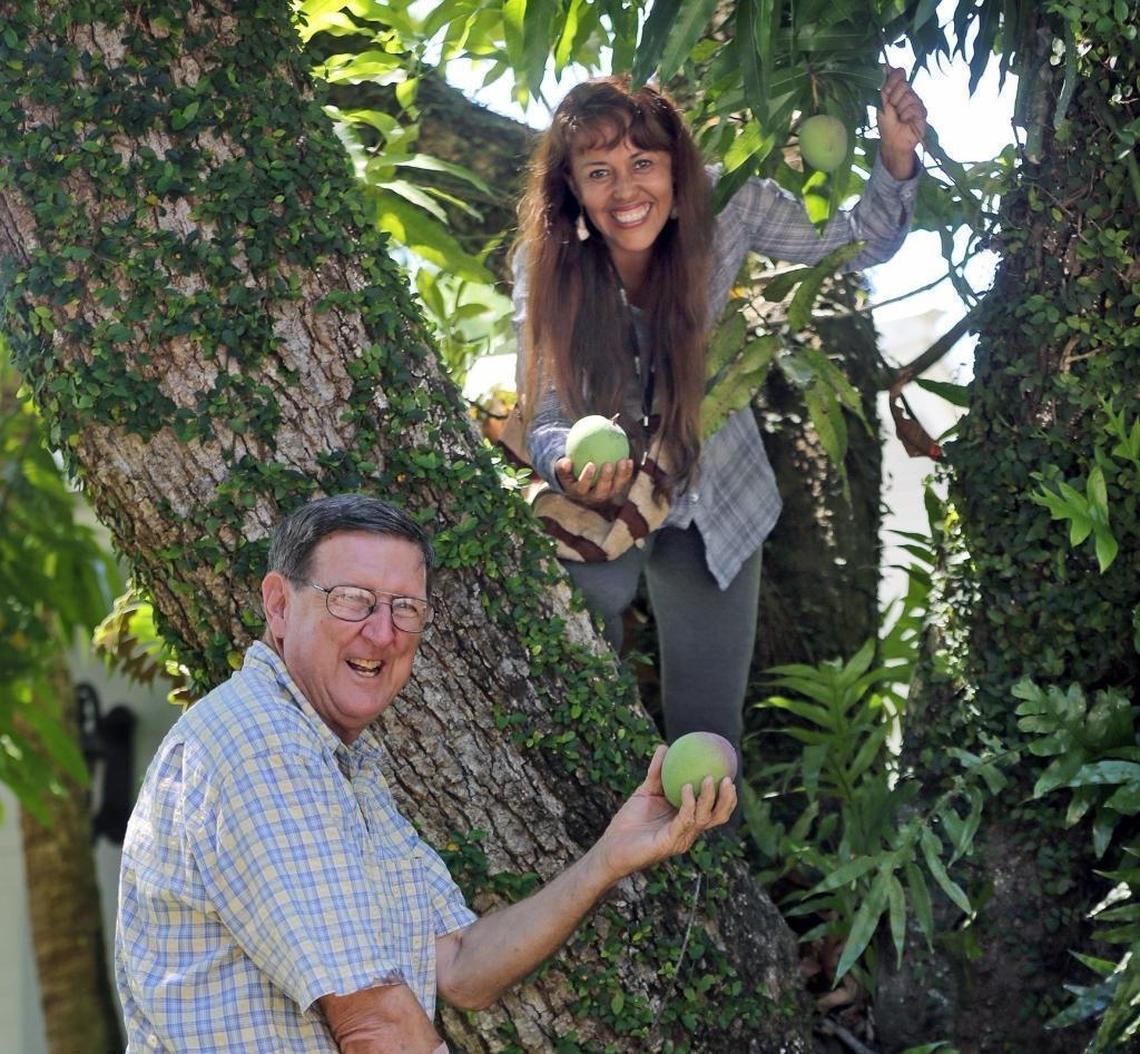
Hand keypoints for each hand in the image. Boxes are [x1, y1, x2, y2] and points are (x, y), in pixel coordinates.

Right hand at [554, 456, 634, 506]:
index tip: (591, 464)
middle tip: (608, 464)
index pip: (582, 488)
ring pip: (615, 488)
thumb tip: (566, 461)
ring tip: (623, 460)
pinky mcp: (615, 490)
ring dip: (621, 475)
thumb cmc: (569, 472)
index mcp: (579, 493)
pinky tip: (629, 460)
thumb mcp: (562, 470)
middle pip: (601, 491)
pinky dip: (627, 472)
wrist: (580, 482)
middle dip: (606, 479)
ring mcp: (606, 495)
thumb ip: (562, 467)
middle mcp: (593, 497)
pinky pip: (623, 481)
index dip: (587, 478)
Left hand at [595, 746, 736, 881]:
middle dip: (727, 800)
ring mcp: (681, 838)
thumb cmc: (629, 822)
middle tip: (728, 778)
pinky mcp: (670, 842)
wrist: (611, 847)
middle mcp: (689, 831)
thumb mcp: (645, 792)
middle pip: (717, 817)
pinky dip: (689, 803)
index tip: (730, 773)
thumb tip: (665, 746)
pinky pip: (684, 820)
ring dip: (709, 798)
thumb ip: (657, 772)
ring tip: (709, 778)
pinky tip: (687, 787)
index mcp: (687, 820)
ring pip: (703, 818)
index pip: (714, 811)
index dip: (727, 796)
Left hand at [877, 65, 926, 179]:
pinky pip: (914, 108)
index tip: (887, 90)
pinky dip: (907, 116)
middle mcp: (910, 92)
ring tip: (899, 118)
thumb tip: (883, 65)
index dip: (893, 79)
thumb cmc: (887, 123)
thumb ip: (884, 86)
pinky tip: (906, 122)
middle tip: (893, 109)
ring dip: (900, 109)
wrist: (893, 140)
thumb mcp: (882, 103)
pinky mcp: (923, 112)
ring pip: (909, 97)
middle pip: (903, 84)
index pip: (900, 73)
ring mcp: (917, 101)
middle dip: (894, 98)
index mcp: (899, 89)